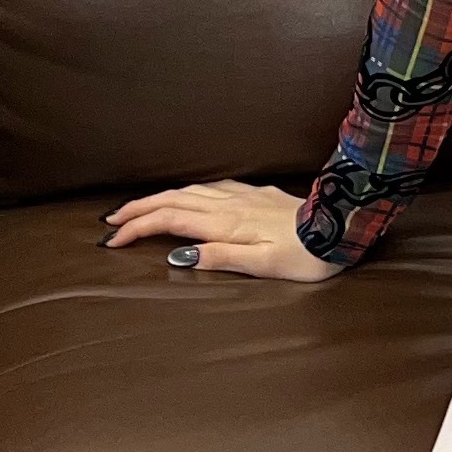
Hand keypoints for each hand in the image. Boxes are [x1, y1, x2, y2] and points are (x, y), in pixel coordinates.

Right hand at [104, 179, 334, 284]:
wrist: (341, 228)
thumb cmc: (307, 255)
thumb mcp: (264, 265)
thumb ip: (221, 257)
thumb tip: (180, 256)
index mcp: (226, 224)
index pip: (169, 221)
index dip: (138, 228)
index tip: (113, 240)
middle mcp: (230, 204)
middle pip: (172, 200)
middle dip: (138, 209)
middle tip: (110, 220)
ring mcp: (243, 195)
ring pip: (190, 190)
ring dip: (159, 198)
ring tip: (138, 207)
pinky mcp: (257, 193)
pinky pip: (212, 186)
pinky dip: (188, 191)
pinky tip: (189, 193)